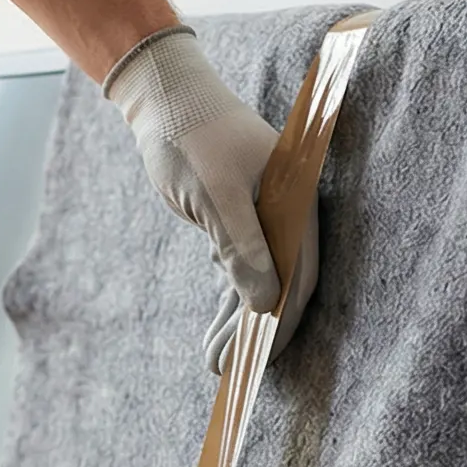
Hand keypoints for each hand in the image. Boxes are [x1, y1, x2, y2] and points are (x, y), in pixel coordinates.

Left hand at [106, 28, 314, 372]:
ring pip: (261, 280)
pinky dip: (231, 297)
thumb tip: (265, 306)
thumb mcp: (214, 196)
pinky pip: (244, 267)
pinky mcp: (243, 218)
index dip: (281, 323)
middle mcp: (289, 212)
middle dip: (257, 332)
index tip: (258, 362)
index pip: (299, 277)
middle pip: (284, 285)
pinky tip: (219, 329)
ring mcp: (268, 216)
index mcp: (295, 203)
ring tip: (213, 360)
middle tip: (226, 370)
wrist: (167, 97)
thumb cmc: (190, 137)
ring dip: (238, 321)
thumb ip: (242, 248)